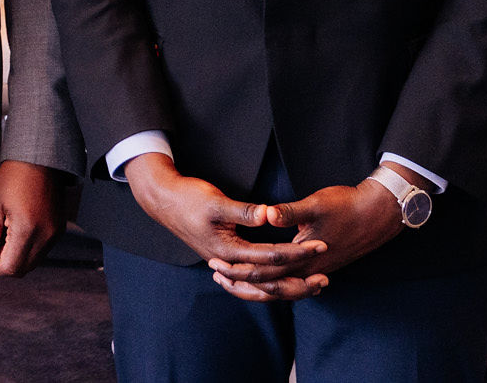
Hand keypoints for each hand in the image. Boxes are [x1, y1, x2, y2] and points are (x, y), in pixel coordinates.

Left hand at [0, 160, 63, 276]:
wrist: (40, 157)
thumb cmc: (15, 175)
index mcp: (29, 230)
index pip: (9, 267)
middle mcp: (46, 236)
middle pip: (22, 269)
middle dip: (0, 267)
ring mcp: (55, 234)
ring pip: (32, 262)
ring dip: (13, 260)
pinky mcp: (59, 229)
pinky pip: (41, 251)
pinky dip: (25, 251)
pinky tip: (12, 238)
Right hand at [124, 154, 326, 297]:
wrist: (162, 200)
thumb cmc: (188, 198)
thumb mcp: (216, 201)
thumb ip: (245, 211)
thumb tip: (272, 214)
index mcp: (227, 251)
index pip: (271, 256)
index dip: (298, 251)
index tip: (320, 245)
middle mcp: (227, 263)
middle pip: (268, 282)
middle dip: (298, 282)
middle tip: (324, 280)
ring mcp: (225, 264)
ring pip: (260, 287)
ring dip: (286, 288)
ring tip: (309, 287)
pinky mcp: (224, 260)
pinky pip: (251, 282)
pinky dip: (268, 285)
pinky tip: (280, 284)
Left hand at [214, 173, 403, 300]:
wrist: (379, 213)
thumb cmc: (347, 206)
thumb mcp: (316, 205)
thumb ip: (290, 212)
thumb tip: (266, 214)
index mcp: (306, 258)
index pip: (266, 273)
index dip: (239, 271)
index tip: (217, 265)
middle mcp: (311, 270)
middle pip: (271, 288)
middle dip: (242, 283)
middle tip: (216, 276)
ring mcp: (317, 270)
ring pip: (282, 288)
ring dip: (257, 285)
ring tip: (233, 279)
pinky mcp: (321, 265)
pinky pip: (293, 282)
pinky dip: (274, 282)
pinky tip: (263, 276)